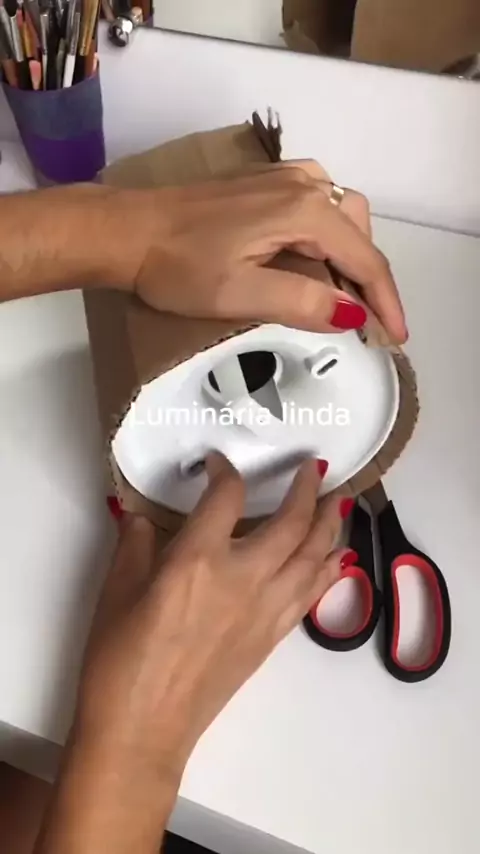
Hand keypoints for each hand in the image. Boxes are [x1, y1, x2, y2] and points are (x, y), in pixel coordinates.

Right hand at [75, 454, 354, 777]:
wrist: (144, 728)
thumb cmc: (119, 658)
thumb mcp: (116, 590)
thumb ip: (134, 543)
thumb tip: (142, 516)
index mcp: (197, 559)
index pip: (226, 495)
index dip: (224, 470)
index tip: (217, 463)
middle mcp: (242, 577)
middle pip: (291, 522)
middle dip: (306, 489)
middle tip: (313, 468)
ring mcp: (264, 609)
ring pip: (313, 556)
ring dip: (330, 524)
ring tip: (338, 501)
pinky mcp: (273, 636)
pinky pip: (312, 593)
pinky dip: (328, 569)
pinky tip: (337, 557)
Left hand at [124, 161, 406, 342]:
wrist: (127, 230)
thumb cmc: (177, 266)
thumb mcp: (240, 294)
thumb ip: (303, 302)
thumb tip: (352, 314)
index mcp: (303, 210)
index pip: (365, 259)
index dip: (386, 303)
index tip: (395, 338)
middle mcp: (303, 183)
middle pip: (360, 232)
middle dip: (369, 280)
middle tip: (365, 324)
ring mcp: (282, 177)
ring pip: (341, 215)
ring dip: (350, 256)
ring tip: (341, 298)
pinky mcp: (264, 182)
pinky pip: (317, 205)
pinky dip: (328, 237)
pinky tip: (312, 262)